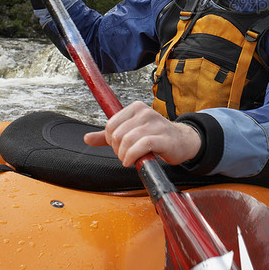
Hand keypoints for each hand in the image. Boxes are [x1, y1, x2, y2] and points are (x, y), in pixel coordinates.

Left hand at [84, 101, 201, 166]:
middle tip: (125, 155)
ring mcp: (155, 124)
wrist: (182, 141)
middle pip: (117, 134)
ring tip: (129, 159)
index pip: (111, 125)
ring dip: (124, 155)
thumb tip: (87, 138)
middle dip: (117, 149)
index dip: (110, 140)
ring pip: (127, 140)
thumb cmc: (155, 136)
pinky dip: (132, 156)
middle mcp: (145, 112)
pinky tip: (134, 161)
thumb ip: (108, 136)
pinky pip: (141, 146)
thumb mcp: (130, 133)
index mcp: (136, 108)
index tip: (118, 147)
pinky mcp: (162, 137)